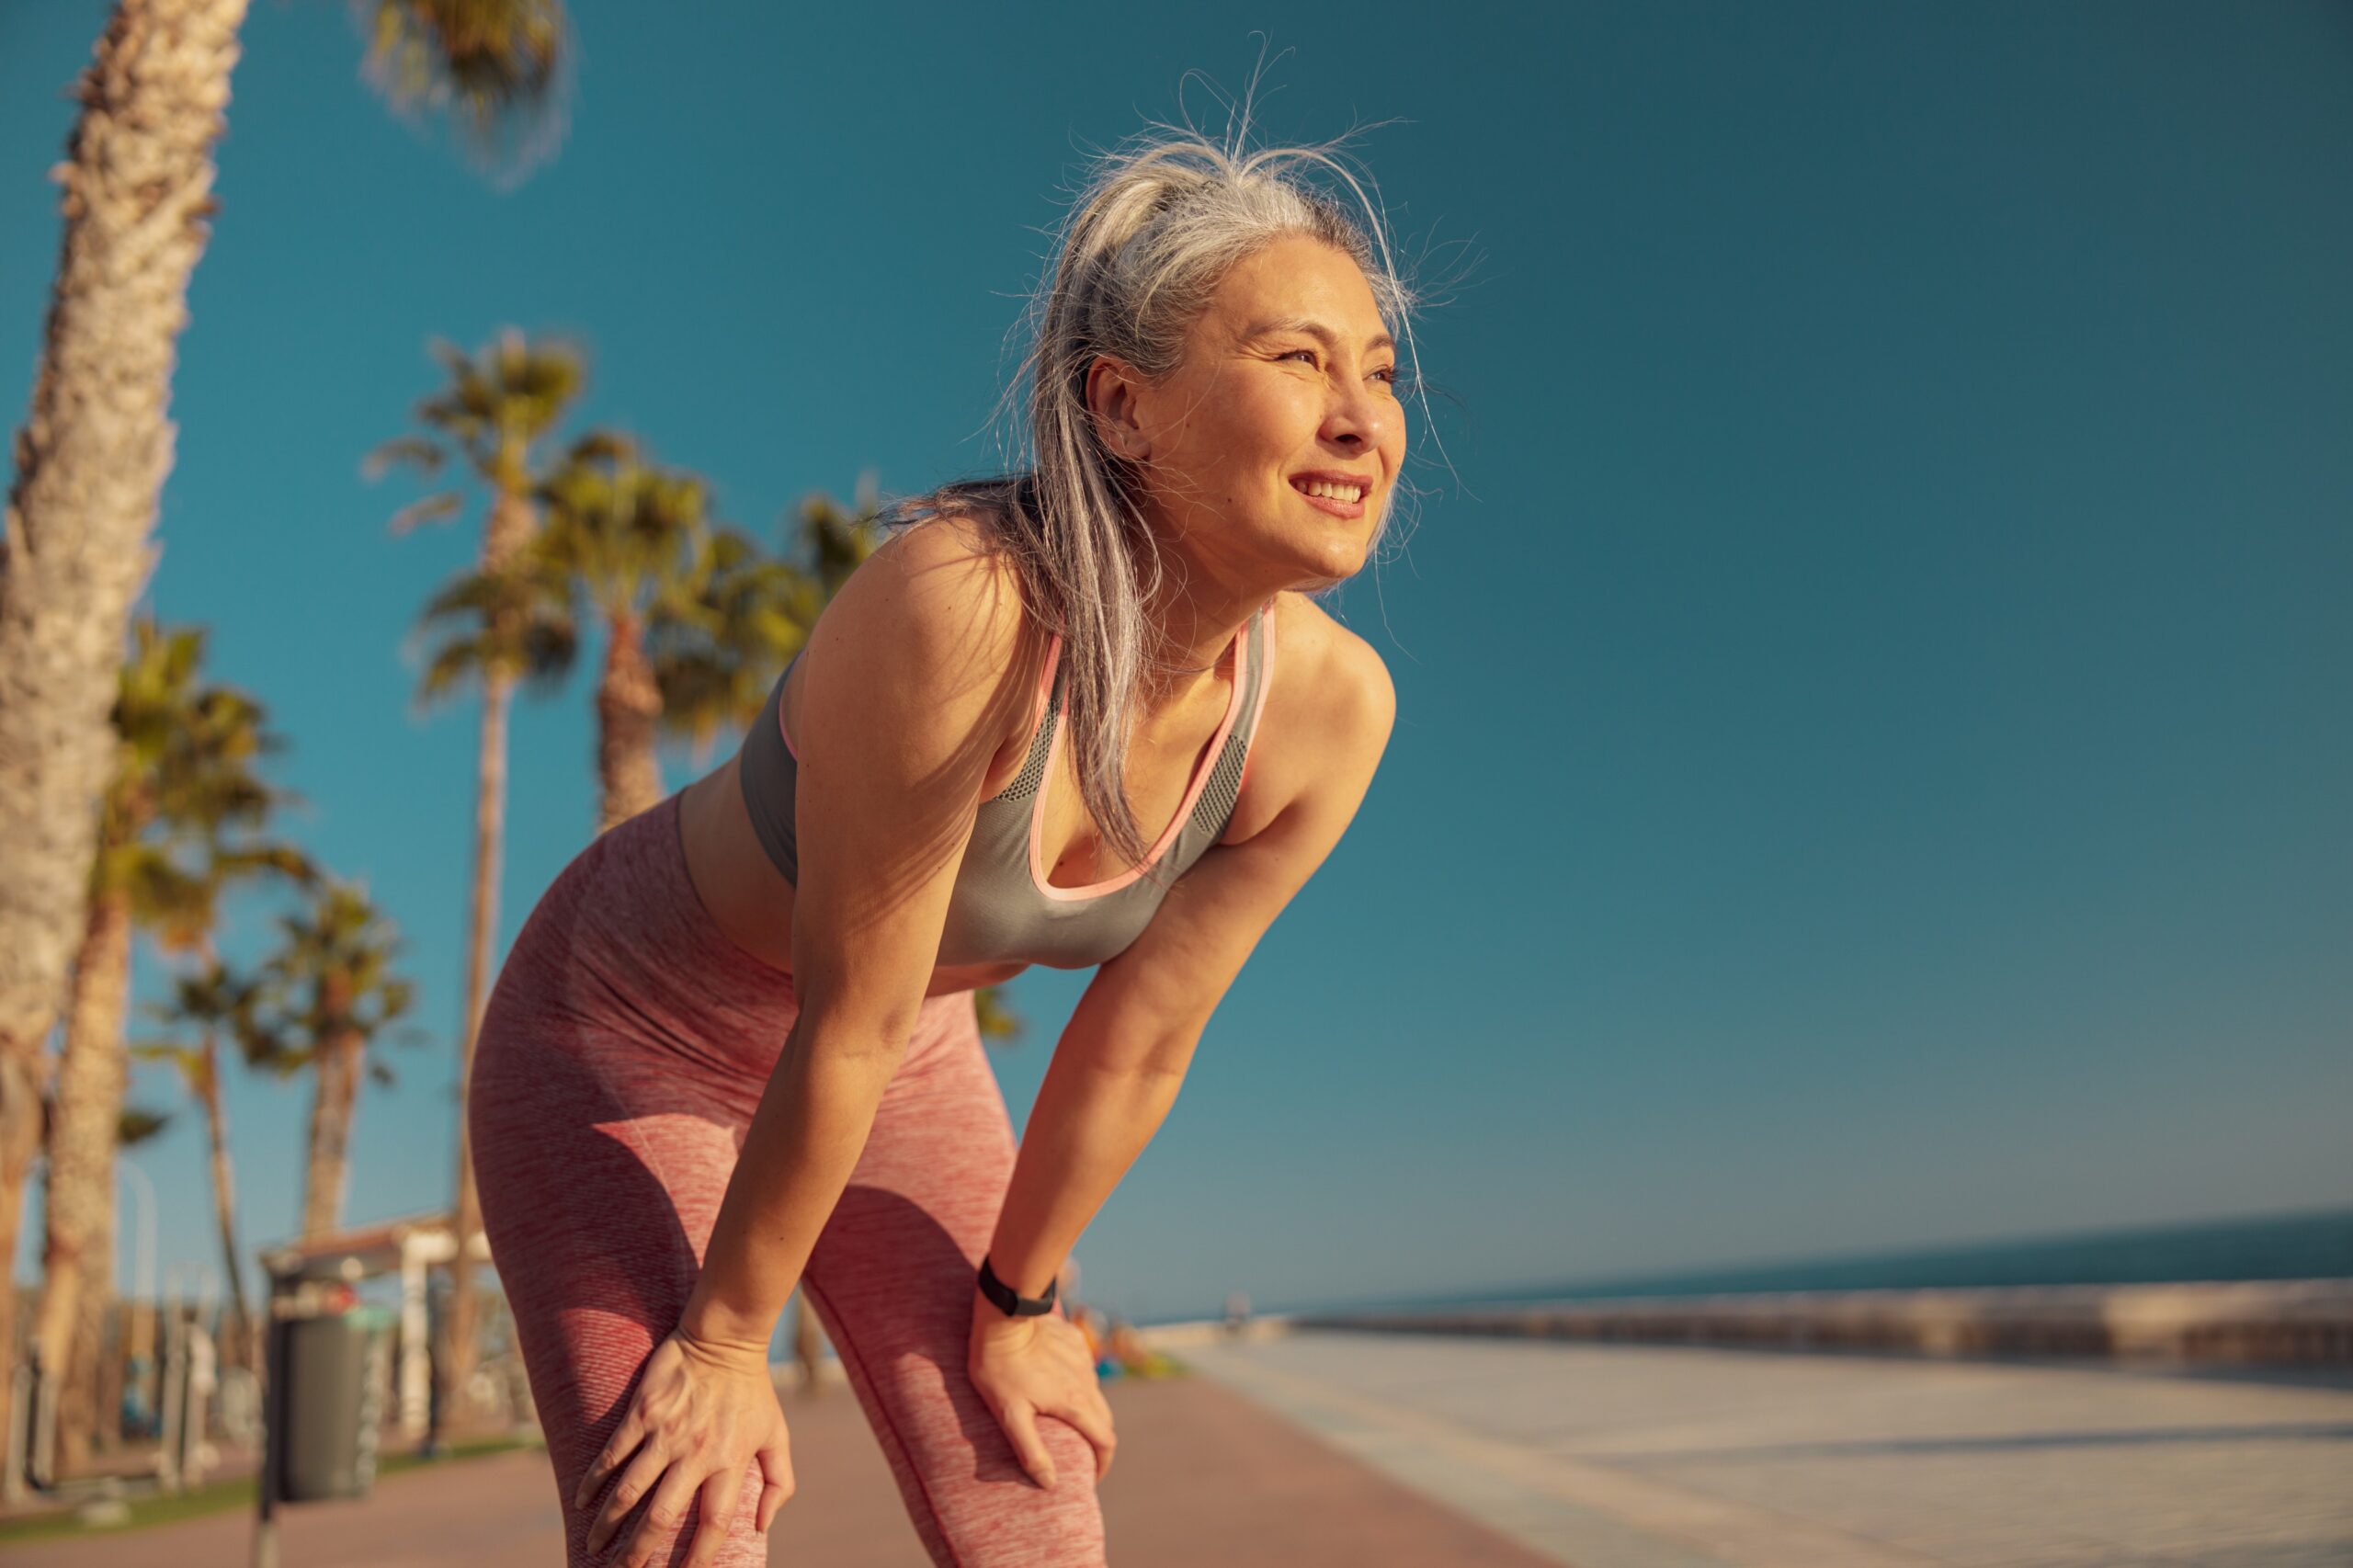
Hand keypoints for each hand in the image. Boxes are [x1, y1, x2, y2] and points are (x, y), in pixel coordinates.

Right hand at [574, 1327, 795, 1566]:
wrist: (726, 1337)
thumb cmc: (753, 1389)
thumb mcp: (777, 1434)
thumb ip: (780, 1481)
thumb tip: (763, 1526)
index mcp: (730, 1461)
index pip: (714, 1522)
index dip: (700, 1556)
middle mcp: (696, 1453)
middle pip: (662, 1515)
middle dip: (639, 1551)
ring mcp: (666, 1433)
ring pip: (630, 1490)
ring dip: (608, 1523)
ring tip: (594, 1547)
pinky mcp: (643, 1413)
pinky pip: (613, 1453)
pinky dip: (595, 1480)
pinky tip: (582, 1501)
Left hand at [966, 1291, 1115, 1489]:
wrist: (1003, 1316)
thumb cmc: (1000, 1368)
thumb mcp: (1009, 1414)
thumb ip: (1030, 1450)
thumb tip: (1050, 1482)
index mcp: (1075, 1403)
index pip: (1105, 1441)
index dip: (1103, 1464)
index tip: (1093, 1476)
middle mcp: (1086, 1381)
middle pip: (1105, 1419)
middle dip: (1098, 1441)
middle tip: (1082, 1455)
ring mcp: (1082, 1359)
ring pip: (1095, 1393)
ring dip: (1088, 1411)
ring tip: (1068, 1422)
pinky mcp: (1074, 1340)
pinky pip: (1084, 1368)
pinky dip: (1079, 1384)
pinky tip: (1059, 1384)